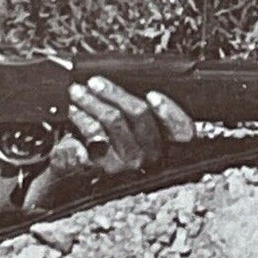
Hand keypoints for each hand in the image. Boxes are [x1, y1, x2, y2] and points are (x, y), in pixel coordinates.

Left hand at [24, 77, 194, 209]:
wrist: (75, 175)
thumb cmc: (107, 145)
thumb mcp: (132, 130)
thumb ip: (143, 114)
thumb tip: (144, 90)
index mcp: (164, 145)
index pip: (183, 131)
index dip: (170, 112)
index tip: (153, 96)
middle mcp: (148, 157)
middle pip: (139, 115)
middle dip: (116, 93)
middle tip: (96, 82)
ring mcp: (125, 163)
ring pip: (114, 120)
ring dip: (93, 101)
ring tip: (79, 93)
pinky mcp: (102, 166)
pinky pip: (92, 134)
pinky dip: (82, 119)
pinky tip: (74, 112)